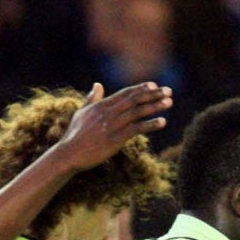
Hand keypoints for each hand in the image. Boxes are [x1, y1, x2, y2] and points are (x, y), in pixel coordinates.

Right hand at [56, 82, 172, 170]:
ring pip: (138, 112)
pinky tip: (163, 122)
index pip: (125, 93)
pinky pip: (137, 129)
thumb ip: (92, 99)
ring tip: (169, 102)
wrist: (69, 154)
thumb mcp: (81, 113)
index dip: (141, 88)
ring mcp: (113, 125)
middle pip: (135, 100)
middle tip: (168, 91)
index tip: (154, 85)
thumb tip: (98, 85)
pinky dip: (151, 124)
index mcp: (102, 105)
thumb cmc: (74, 135)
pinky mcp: (116, 138)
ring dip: (155, 106)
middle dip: (153, 94)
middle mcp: (109, 112)